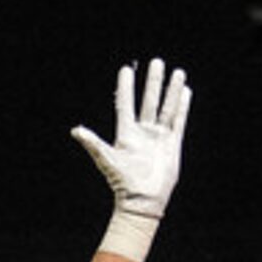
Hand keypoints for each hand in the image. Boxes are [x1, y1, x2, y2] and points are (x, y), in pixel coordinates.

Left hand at [72, 59, 191, 229]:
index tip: (126, 69)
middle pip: (149, 101)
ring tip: (176, 72)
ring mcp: (158, 137)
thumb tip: (76, 130)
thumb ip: (93, 143)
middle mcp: (143, 132)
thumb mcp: (106, 159)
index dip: (126, 88)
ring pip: (166, 107)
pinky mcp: (172, 143)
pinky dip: (182, 106)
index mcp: (126, 133)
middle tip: (156, 62)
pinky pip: (178, 120)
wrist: (143, 200)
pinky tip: (184, 91)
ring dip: (170, 90)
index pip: (126, 104)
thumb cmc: (122, 181)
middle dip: (153, 82)